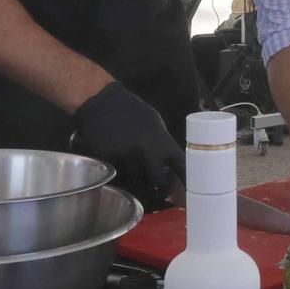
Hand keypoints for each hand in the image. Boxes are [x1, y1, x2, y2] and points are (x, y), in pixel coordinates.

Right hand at [72, 82, 183, 202]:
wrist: (101, 102)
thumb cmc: (130, 110)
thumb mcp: (154, 120)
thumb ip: (163, 141)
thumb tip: (171, 162)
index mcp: (160, 139)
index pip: (180, 164)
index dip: (185, 177)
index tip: (188, 186)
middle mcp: (145, 150)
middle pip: (159, 181)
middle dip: (160, 185)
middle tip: (160, 186)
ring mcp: (127, 157)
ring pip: (137, 181)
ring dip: (139, 180)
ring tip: (136, 170)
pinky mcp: (109, 161)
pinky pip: (119, 175)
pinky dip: (121, 173)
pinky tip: (119, 162)